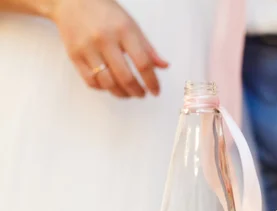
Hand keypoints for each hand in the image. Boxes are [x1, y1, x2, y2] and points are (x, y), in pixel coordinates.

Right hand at [50, 0, 168, 97]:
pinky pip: (90, 81)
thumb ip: (147, 48)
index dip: (152, 82)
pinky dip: (103, 88)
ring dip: (121, 94)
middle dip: (137, 91)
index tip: (156, 91)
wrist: (72, 1)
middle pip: (125, 76)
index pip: (143, 63)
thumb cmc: (105, 13)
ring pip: (107, 83)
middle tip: (142, 94)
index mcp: (124, 31)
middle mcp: (105, 40)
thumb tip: (164, 66)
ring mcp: (87, 49)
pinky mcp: (74, 56)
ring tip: (128, 94)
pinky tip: (111, 86)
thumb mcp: (131, 25)